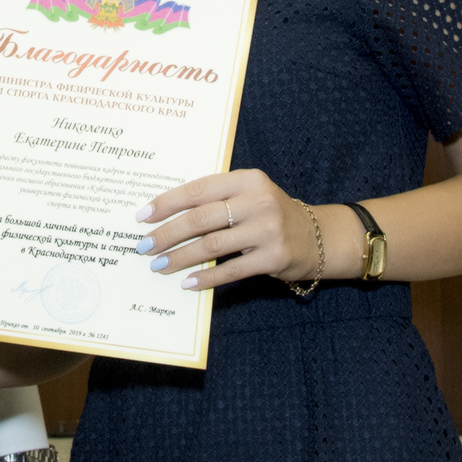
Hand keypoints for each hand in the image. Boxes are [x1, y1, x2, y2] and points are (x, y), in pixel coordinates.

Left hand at [137, 169, 318, 290]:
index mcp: (247, 180)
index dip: (167, 203)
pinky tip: (187, 282)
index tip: (143, 216)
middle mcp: (258, 201)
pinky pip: (231, 270)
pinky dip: (206, 277)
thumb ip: (216, 198)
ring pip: (212, 245)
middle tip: (145, 246)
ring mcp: (268, 230)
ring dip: (180, 257)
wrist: (318, 237)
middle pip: (201, 218)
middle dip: (167, 234)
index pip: (198, 189)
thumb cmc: (270, 214)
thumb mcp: (249, 195)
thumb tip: (166, 215)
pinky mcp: (274, 257)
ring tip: (159, 265)